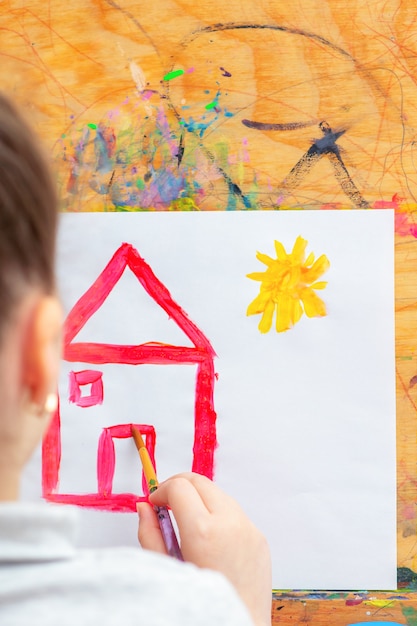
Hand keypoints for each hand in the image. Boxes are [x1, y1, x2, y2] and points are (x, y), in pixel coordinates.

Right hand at [137, 472, 271, 625]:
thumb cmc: (203, 609)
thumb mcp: (168, 571)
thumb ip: (151, 535)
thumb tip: (145, 507)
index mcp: (203, 532)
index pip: (179, 487)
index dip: (162, 490)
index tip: (154, 503)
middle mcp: (229, 523)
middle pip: (200, 481)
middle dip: (180, 486)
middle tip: (166, 503)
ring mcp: (248, 528)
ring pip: (219, 493)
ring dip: (200, 498)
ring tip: (187, 522)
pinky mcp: (259, 537)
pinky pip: (236, 513)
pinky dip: (219, 514)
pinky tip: (210, 537)